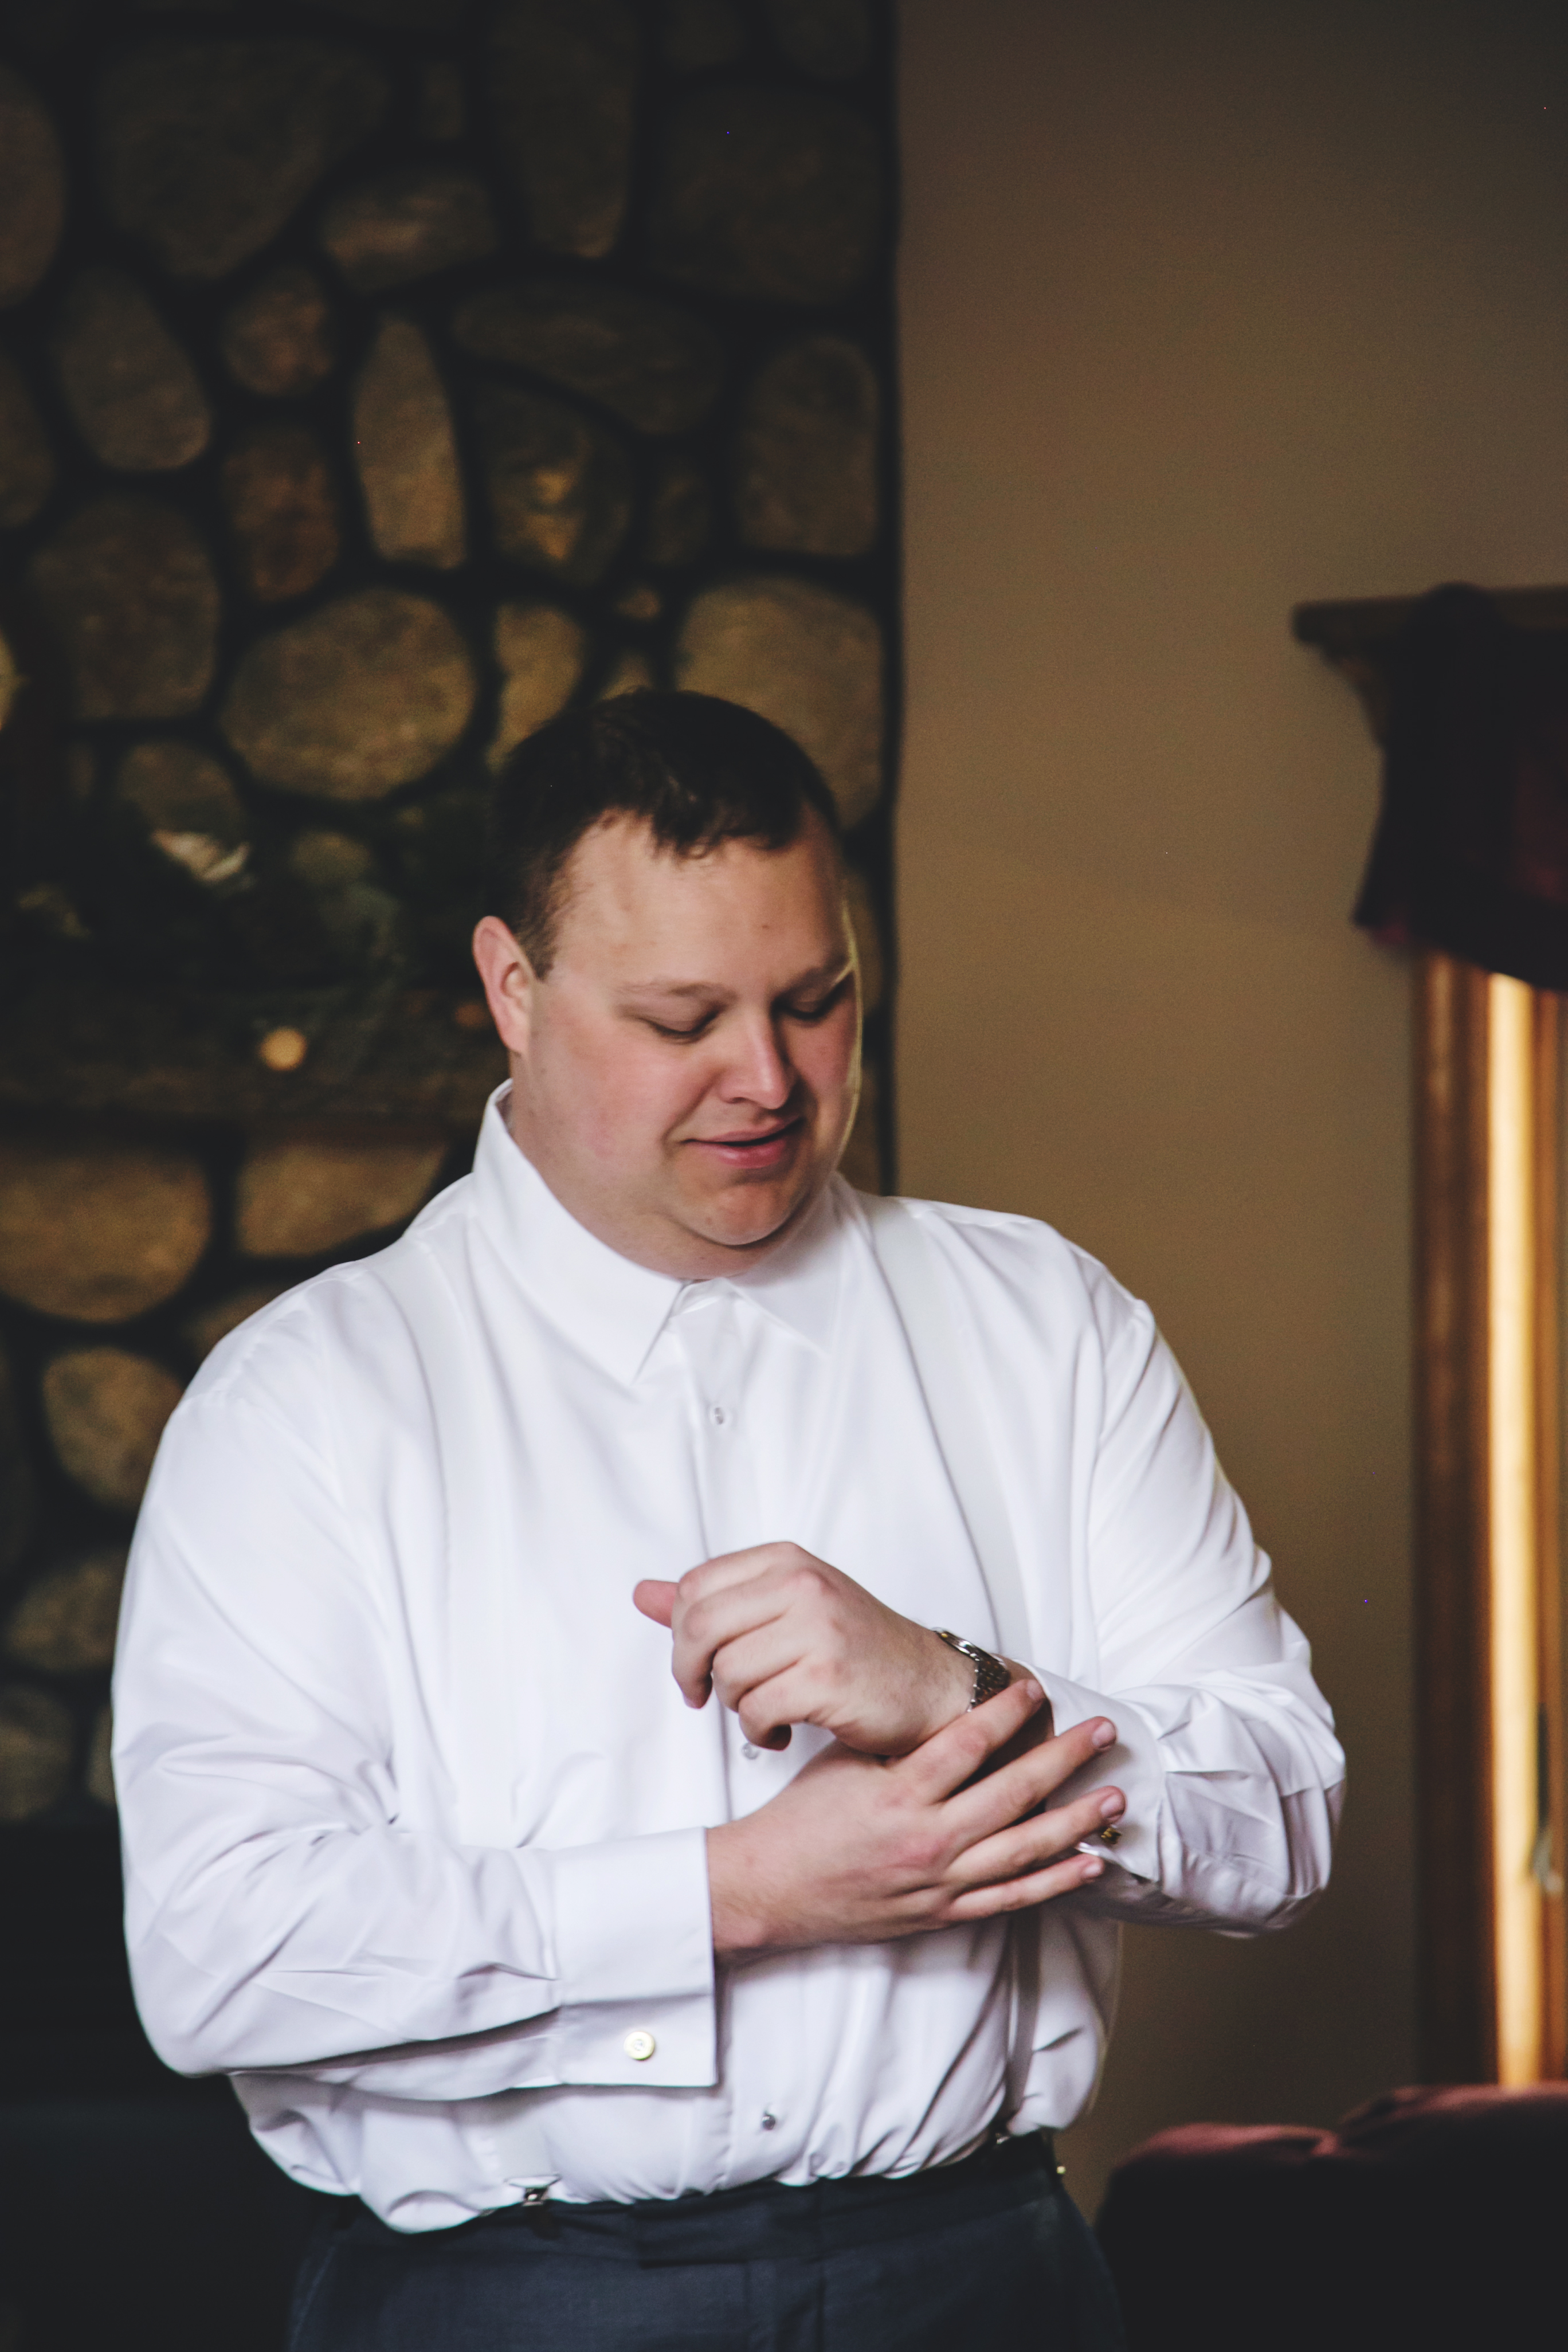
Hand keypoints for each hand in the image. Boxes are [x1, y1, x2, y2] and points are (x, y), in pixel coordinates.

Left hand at [634, 1543, 980, 1756]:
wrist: (929, 1687)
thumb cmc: (856, 1650)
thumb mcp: (784, 1609)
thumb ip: (714, 1602)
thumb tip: (643, 1594)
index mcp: (786, 1561)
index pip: (694, 1587)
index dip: (681, 1634)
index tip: (695, 1661)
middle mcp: (802, 1584)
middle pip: (699, 1628)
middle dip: (691, 1672)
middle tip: (706, 1695)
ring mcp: (818, 1629)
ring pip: (727, 1673)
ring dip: (734, 1707)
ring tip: (765, 1709)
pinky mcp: (828, 1678)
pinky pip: (756, 1710)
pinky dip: (759, 1732)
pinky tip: (781, 1730)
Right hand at [706, 1679, 1124, 1957]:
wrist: (769, 1889)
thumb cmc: (802, 1819)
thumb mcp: (844, 1764)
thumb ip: (899, 1746)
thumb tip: (953, 1712)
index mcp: (899, 1795)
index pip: (968, 1743)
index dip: (1007, 1713)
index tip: (1036, 1688)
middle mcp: (927, 1840)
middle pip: (1013, 1793)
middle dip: (1064, 1758)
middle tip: (1103, 1731)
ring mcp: (939, 1883)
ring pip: (1023, 1849)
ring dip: (1075, 1820)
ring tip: (1115, 1795)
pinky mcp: (941, 1914)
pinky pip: (1010, 1898)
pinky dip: (1054, 1882)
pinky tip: (1089, 1863)